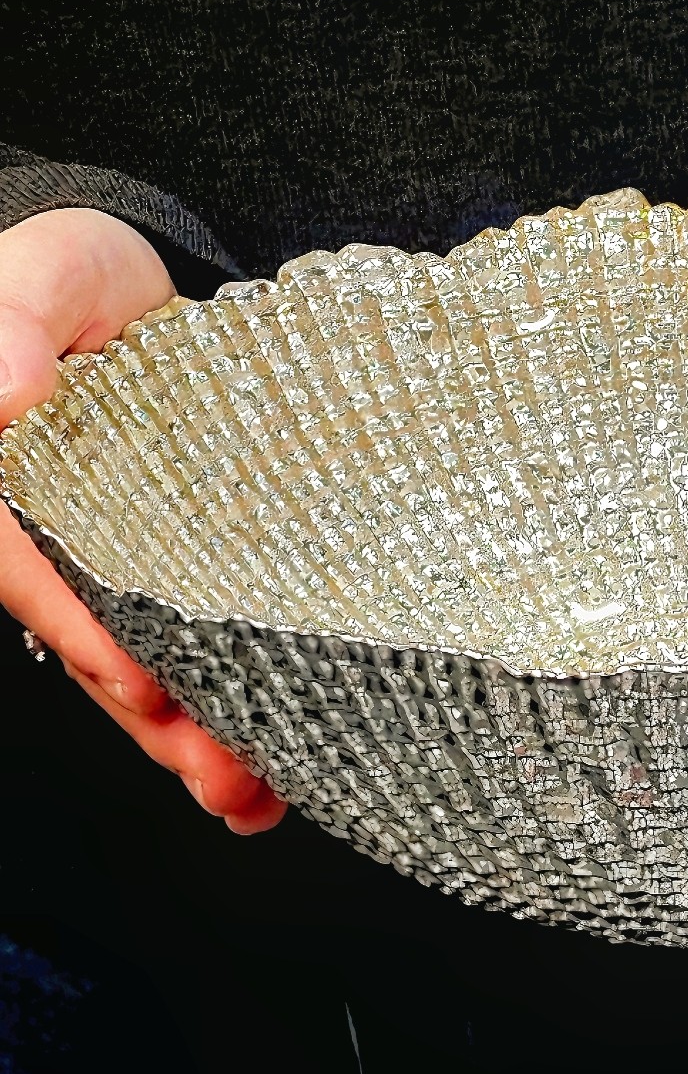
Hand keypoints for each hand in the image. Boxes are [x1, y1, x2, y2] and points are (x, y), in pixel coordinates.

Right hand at [0, 207, 285, 831]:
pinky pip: (197, 647)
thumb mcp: (36, 276)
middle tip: (228, 775)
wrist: (132, 279)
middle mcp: (54, 546)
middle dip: (162, 722)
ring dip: (199, 738)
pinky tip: (274, 771)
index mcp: (6, 495)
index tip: (145, 685)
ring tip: (254, 797)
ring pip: (148, 670)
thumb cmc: (64, 275)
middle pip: (99, 650)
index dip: (89, 637)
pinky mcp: (179, 572)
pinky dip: (233, 707)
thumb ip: (8, 321)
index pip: (40, 577)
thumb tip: (3, 390)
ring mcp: (115, 568)